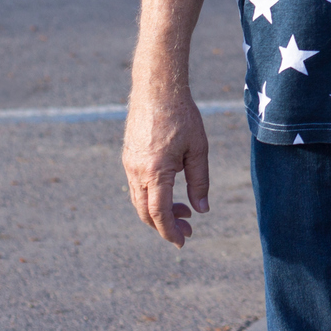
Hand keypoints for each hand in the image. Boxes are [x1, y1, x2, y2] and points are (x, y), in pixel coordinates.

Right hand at [123, 79, 209, 246]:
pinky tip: (170, 190)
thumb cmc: (183, 116)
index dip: (170, 231)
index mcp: (156, 172)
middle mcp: (137, 171)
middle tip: (187, 230)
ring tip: (183, 211)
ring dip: (158, 211)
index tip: (182, 242)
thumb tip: (201, 209)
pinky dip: (151, 196)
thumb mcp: (198, 149)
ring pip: (139, 200)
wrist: (157, 88)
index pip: (159, 213)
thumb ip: (199, 181)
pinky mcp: (128, 156)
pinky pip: (136, 186)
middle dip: (165, 226)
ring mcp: (129, 164)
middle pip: (146, 212)